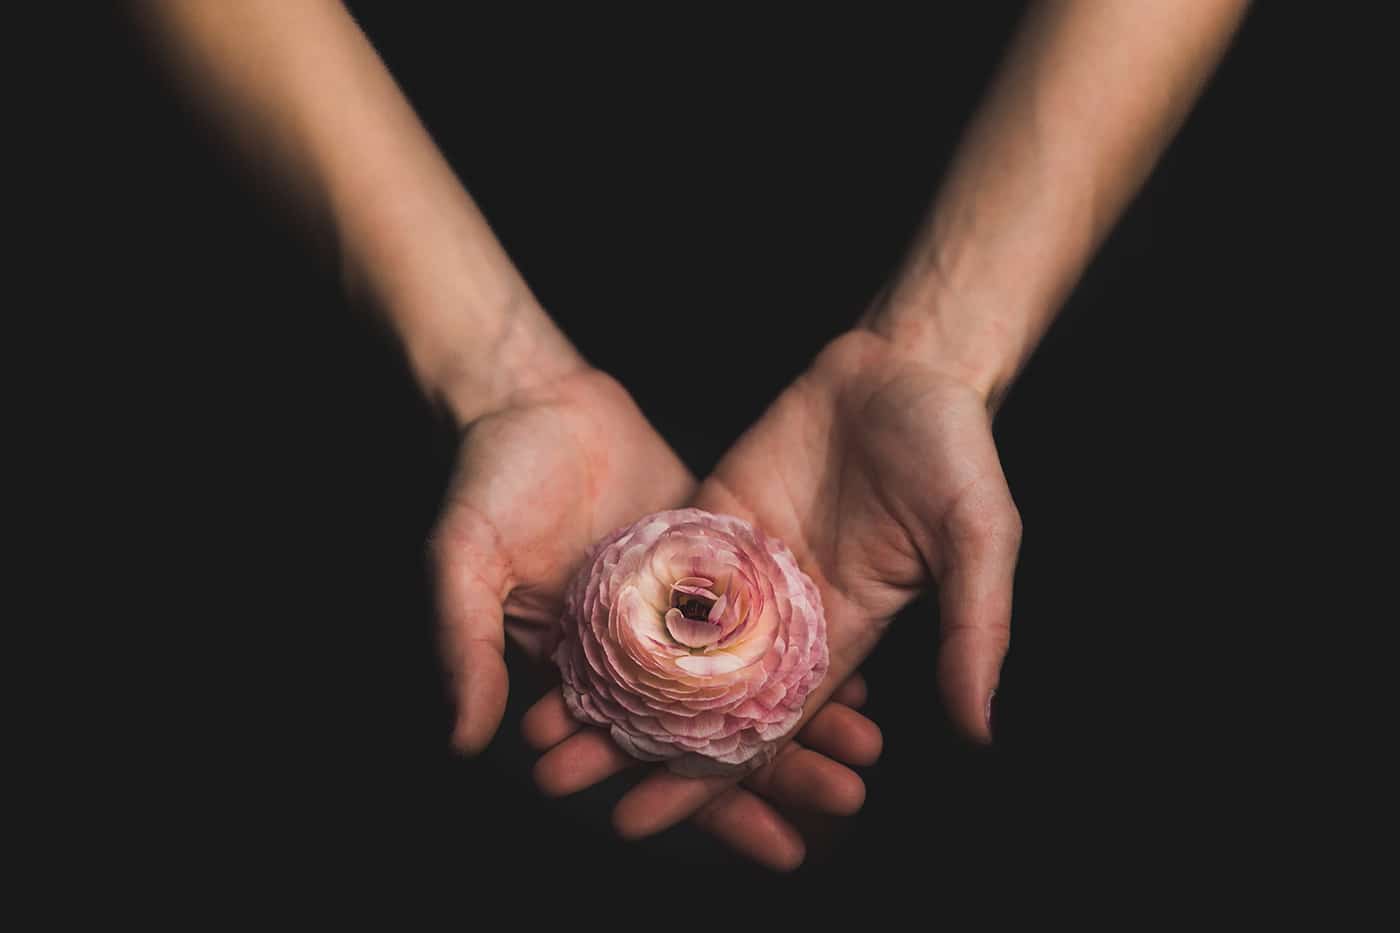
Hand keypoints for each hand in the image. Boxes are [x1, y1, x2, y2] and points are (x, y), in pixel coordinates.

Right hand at [432, 362, 884, 868]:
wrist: (535, 395)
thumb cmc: (487, 478)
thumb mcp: (462, 558)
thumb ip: (462, 644)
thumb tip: (462, 742)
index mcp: (580, 673)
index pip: (647, 761)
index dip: (706, 808)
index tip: (778, 847)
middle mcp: (635, 654)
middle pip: (714, 734)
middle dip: (780, 777)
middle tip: (844, 802)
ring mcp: (677, 610)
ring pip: (748, 683)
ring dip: (805, 721)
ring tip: (865, 753)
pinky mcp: (711, 560)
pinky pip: (765, 615)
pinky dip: (805, 648)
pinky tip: (861, 674)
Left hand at [528, 326, 1021, 847]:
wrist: (905, 365)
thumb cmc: (955, 450)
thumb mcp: (980, 539)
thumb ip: (973, 628)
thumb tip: (979, 729)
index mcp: (840, 634)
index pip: (762, 726)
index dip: (703, 778)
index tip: (637, 818)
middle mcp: (783, 612)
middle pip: (697, 694)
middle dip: (633, 740)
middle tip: (557, 778)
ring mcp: (743, 563)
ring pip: (665, 636)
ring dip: (607, 678)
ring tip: (541, 720)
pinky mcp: (714, 514)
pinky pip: (658, 563)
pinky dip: (612, 600)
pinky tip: (559, 630)